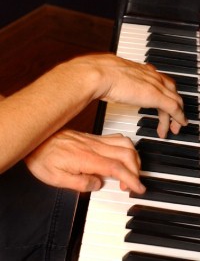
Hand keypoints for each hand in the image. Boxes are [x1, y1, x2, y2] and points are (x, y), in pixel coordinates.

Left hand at [25, 129, 144, 192]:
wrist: (36, 140)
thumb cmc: (43, 158)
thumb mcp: (56, 178)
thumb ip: (80, 183)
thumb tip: (98, 185)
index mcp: (86, 158)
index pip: (116, 168)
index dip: (131, 179)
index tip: (138, 188)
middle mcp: (93, 146)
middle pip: (126, 153)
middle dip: (136, 169)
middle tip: (132, 183)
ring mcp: (94, 139)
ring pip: (124, 142)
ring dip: (133, 157)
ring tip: (130, 170)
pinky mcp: (92, 137)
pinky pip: (116, 138)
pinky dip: (125, 148)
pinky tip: (122, 156)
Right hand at [67, 54, 187, 137]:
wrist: (98, 74)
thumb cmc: (99, 74)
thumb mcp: (110, 77)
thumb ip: (114, 82)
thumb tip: (107, 87)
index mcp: (141, 70)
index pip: (161, 80)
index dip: (165, 93)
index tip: (163, 102)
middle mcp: (151, 75)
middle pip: (172, 90)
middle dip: (176, 105)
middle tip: (174, 117)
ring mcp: (154, 85)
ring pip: (175, 101)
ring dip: (176, 116)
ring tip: (174, 128)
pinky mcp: (154, 96)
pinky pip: (173, 109)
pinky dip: (178, 118)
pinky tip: (178, 126)